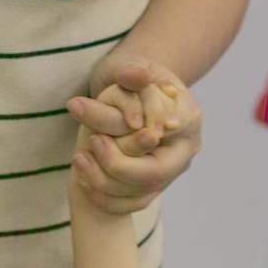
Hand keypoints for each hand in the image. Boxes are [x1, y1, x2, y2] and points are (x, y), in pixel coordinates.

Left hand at [68, 56, 202, 214]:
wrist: (134, 89)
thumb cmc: (131, 73)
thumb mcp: (129, 64)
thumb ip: (131, 71)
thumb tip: (136, 77)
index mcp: (189, 115)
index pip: (166, 135)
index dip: (132, 142)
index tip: (95, 135)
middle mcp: (186, 147)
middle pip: (154, 173)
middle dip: (116, 165)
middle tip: (89, 144)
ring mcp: (172, 170)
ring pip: (142, 193)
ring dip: (104, 182)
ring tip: (78, 159)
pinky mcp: (156, 184)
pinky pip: (133, 203)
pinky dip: (106, 198)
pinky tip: (83, 180)